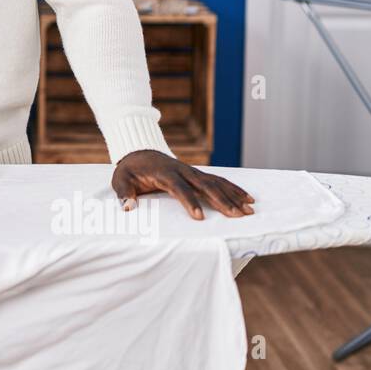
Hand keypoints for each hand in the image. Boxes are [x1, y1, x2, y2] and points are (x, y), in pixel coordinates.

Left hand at [112, 150, 254, 219]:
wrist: (139, 152)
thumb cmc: (130, 170)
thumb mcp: (120, 180)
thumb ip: (123, 194)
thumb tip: (127, 208)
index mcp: (164, 173)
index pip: (179, 188)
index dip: (190, 202)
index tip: (199, 217)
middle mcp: (182, 171)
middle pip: (205, 185)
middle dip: (222, 201)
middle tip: (238, 216)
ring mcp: (192, 171)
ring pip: (217, 182)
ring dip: (234, 195)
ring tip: (250, 209)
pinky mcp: (198, 174)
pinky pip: (219, 180)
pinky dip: (234, 189)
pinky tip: (248, 198)